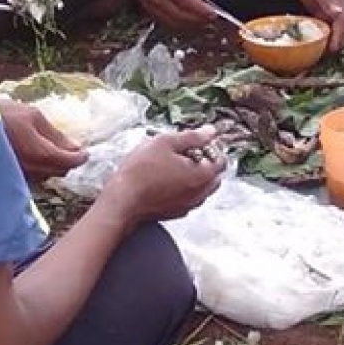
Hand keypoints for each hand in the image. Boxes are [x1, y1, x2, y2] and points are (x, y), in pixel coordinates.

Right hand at [0, 99, 86, 179]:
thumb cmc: (1, 115)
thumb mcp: (33, 116)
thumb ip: (56, 134)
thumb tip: (75, 147)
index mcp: (41, 154)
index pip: (70, 162)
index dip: (80, 157)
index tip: (84, 151)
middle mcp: (32, 171)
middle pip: (60, 171)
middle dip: (66, 160)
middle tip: (66, 146)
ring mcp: (20, 177)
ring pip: (46, 176)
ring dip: (51, 164)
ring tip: (46, 148)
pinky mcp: (9, 178)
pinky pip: (31, 176)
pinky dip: (37, 167)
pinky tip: (31, 154)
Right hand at [106, 127, 226, 226]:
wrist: (122, 201)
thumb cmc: (141, 171)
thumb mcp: (166, 142)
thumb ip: (192, 136)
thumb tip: (211, 131)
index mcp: (203, 176)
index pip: (221, 160)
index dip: (210, 147)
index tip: (194, 142)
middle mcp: (201, 194)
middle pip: (213, 175)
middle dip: (203, 162)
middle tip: (183, 152)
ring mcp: (189, 206)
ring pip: (201, 188)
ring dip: (193, 175)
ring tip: (172, 164)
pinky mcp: (176, 213)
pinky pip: (188, 197)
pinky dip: (183, 187)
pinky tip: (164, 179)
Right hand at [124, 0, 218, 27]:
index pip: (185, 1)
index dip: (200, 10)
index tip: (212, 13)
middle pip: (180, 15)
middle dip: (198, 20)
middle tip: (211, 19)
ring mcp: (150, 6)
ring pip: (173, 23)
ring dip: (190, 26)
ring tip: (203, 22)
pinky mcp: (149, 12)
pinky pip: (167, 24)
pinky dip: (180, 26)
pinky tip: (190, 22)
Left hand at [294, 0, 343, 49]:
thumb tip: (338, 14)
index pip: (343, 23)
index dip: (338, 37)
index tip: (331, 49)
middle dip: (342, 42)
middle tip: (328, 54)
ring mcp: (340, 5)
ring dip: (340, 39)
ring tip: (327, 50)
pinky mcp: (334, 7)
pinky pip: (338, 24)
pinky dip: (335, 34)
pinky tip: (325, 40)